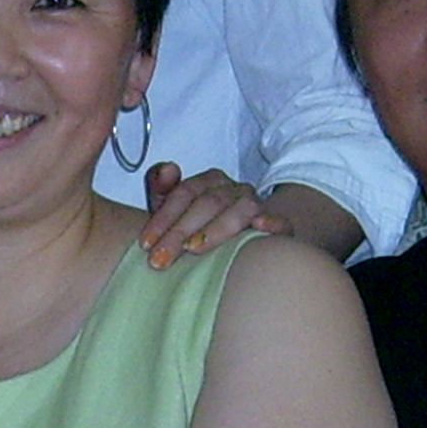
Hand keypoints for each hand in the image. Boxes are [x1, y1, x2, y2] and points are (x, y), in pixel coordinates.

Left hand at [139, 163, 289, 269]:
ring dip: (216, 229)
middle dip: (180, 231)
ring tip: (194, 249)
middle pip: (208, 203)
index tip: (146, 244)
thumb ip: (162, 188)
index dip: (164, 218)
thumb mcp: (176, 210)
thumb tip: (166, 168)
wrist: (245, 239)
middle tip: (160, 259)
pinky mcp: (279, 225)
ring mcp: (258, 206)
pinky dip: (272, 223)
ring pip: (241, 209)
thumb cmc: (199, 227)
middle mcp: (235, 189)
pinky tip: (260, 228)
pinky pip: (280, 221)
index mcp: (210, 181)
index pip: (185, 193)